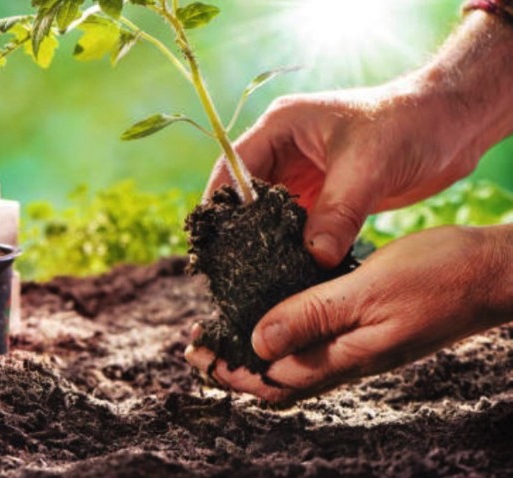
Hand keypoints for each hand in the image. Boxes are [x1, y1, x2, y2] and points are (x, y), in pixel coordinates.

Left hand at [185, 225, 512, 403]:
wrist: (491, 274)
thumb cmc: (437, 277)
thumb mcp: (367, 291)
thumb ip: (313, 316)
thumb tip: (258, 343)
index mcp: (343, 357)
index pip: (270, 379)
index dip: (228, 369)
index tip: (195, 351)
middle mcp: (346, 360)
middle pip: (276, 378)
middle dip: (233, 365)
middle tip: (197, 346)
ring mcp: (357, 347)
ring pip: (294, 362)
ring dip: (255, 350)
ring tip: (223, 331)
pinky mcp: (367, 330)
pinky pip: (315, 342)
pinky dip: (284, 333)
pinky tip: (274, 311)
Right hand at [205, 12, 512, 268]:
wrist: (451, 125)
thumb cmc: (408, 125)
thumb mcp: (368, 167)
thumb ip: (338, 212)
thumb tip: (314, 257)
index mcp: (281, 127)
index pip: (233, 166)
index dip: (220, 203)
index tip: (215, 242)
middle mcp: (284, 150)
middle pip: (245, 195)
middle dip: (239, 230)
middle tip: (231, 268)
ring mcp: (303, 174)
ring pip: (269, 215)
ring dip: (266, 241)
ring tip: (256, 276)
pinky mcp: (323, 197)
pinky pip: (297, 226)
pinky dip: (293, 247)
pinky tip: (289, 271)